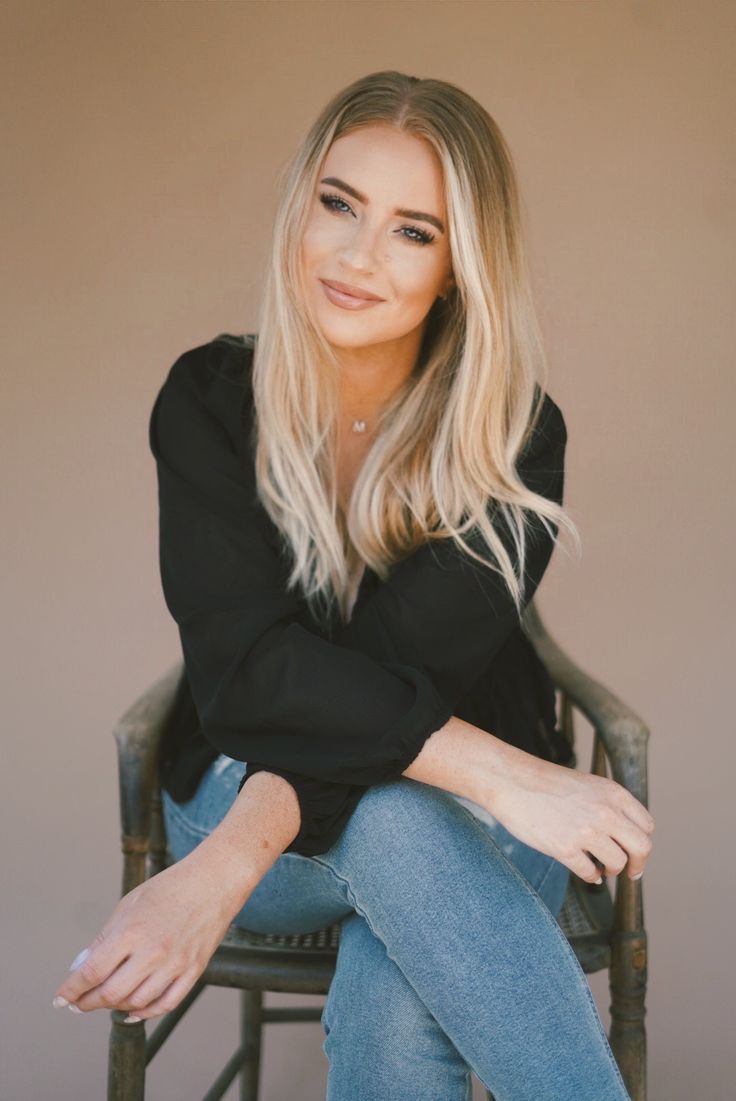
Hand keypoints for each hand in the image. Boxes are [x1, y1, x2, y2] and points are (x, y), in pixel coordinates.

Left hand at [52, 849, 248, 1021]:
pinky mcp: (194, 970)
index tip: (61, 998)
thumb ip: (105, 938)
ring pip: (136, 1003)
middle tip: (79, 1002)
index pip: (91, 972)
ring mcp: (175, 964)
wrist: (215, 881)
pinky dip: (146, 1013)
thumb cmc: (171, 887)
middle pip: (110, 993)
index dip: (71, 990)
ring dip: (114, 1007)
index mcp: (132, 931)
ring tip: (105, 1001)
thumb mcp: (130, 904)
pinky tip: (133, 1011)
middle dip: (88, 1002)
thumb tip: (81, 967)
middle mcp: (152, 951)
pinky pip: (166, 1004)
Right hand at [488, 752, 654, 883]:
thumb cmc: (545, 782)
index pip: (646, 826)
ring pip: (617, 864)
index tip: (635, 852)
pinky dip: (591, 877)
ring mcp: (585, 831)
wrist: (512, 781)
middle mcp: (605, 812)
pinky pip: (589, 873)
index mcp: (613, 793)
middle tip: (630, 871)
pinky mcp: (564, 848)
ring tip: (601, 868)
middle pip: (641, 848)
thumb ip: (608, 805)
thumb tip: (624, 836)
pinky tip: (587, 872)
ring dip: (611, 870)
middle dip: (637, 864)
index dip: (642, 843)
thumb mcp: (587, 785)